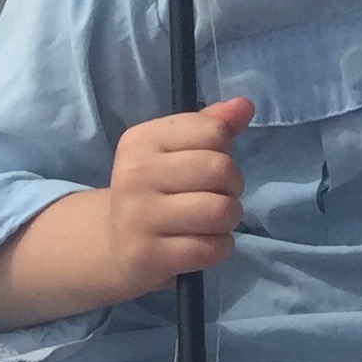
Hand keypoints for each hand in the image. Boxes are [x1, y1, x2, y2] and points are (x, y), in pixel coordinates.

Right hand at [103, 98, 253, 295]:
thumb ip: (212, 125)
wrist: (116, 244)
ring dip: (229, 219)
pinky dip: (219, 247)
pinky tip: (200, 244)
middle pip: (221, 169)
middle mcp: (135, 175)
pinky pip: (213, 248)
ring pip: (221, 210)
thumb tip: (244, 106)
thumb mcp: (177, 150)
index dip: (223, 149)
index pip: (213, 130)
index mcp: (141, 140)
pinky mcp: (148, 256)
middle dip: (232, 186)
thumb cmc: (158, 189)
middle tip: (214, 195)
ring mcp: (138, 217)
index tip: (203, 164)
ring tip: (210, 221)